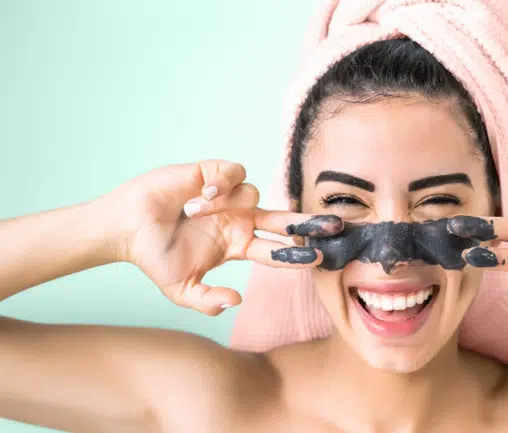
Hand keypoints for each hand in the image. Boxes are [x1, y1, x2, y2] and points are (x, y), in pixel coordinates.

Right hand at [99, 160, 341, 314]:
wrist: (126, 229)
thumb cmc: (154, 258)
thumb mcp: (182, 290)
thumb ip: (209, 301)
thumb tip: (237, 301)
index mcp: (238, 245)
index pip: (276, 250)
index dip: (296, 255)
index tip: (318, 259)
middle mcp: (239, 219)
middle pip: (284, 220)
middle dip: (308, 222)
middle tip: (333, 226)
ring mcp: (228, 197)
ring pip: (253, 195)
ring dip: (225, 205)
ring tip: (193, 212)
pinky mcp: (213, 174)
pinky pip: (234, 174)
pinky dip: (222, 185)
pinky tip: (200, 195)